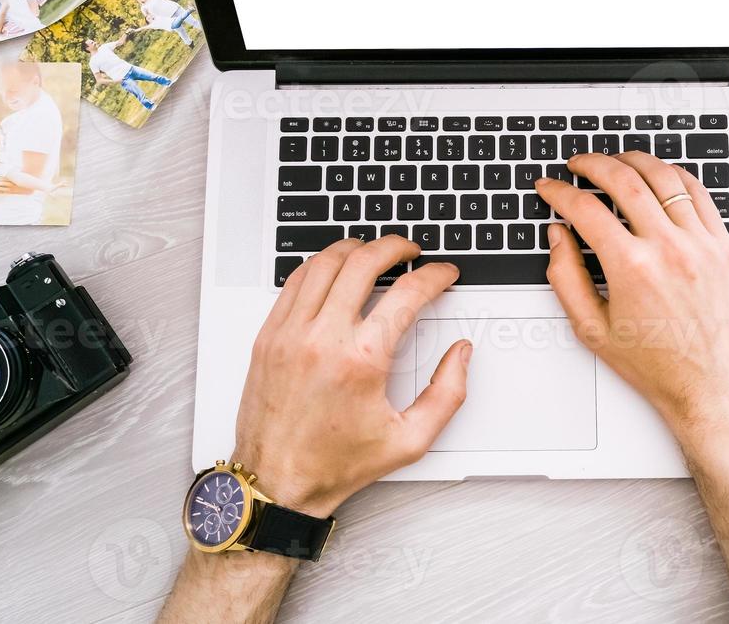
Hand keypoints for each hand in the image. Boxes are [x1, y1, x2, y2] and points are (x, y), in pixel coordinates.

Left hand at [232, 236, 470, 516]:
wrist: (276, 482)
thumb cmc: (334, 464)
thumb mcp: (409, 441)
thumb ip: (447, 395)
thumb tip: (460, 355)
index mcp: (361, 360)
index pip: (407, 293)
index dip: (434, 276)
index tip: (443, 273)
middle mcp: (322, 338)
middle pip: (364, 262)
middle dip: (395, 247)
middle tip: (410, 251)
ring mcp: (290, 333)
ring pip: (325, 262)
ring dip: (355, 249)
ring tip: (373, 252)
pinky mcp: (268, 336)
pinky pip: (295, 282)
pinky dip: (320, 266)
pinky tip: (334, 270)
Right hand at [536, 152, 728, 441]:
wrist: (711, 385)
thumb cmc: (657, 364)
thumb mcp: (592, 329)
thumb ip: (566, 278)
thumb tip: (558, 237)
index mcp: (632, 268)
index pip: (585, 209)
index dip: (559, 192)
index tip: (550, 188)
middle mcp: (669, 249)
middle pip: (624, 180)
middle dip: (592, 164)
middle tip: (577, 164)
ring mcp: (700, 244)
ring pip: (664, 178)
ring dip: (634, 160)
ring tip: (616, 161)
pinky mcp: (722, 246)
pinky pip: (699, 194)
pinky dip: (675, 175)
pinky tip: (659, 174)